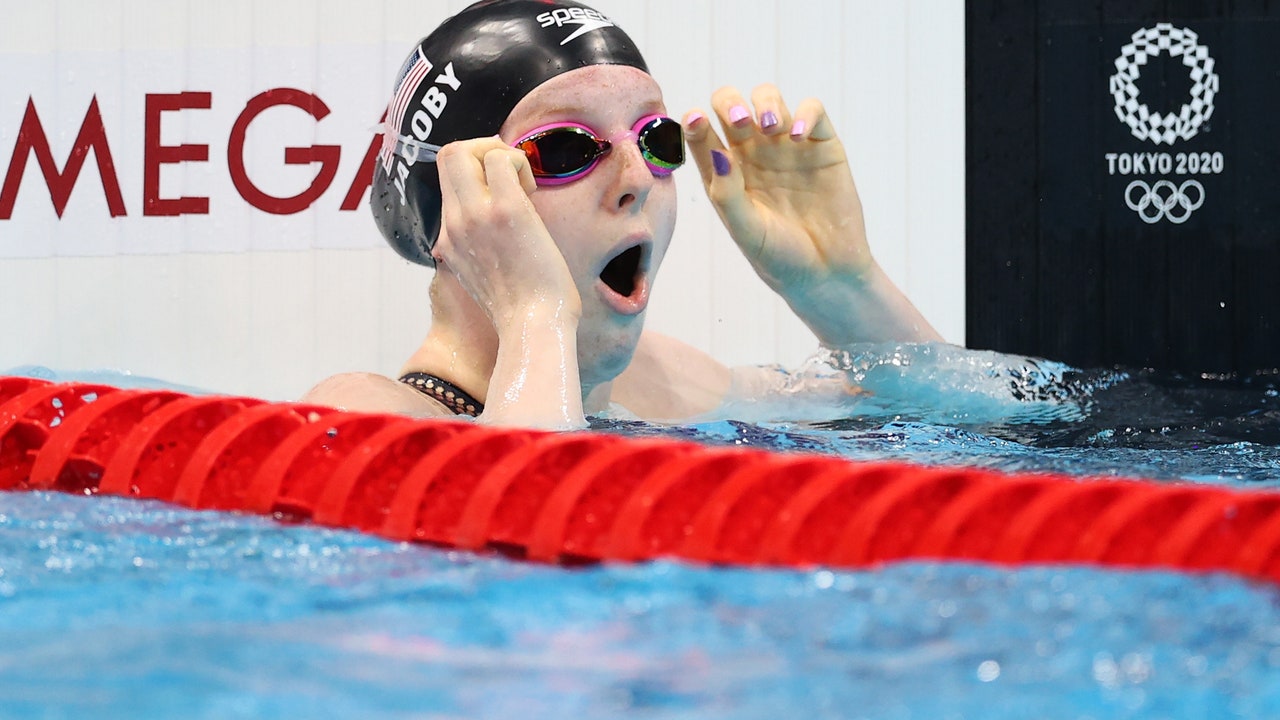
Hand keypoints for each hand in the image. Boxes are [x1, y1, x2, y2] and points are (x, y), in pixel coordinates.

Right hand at [434, 137, 586, 428]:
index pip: (447, 182)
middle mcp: (453, 224)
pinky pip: (500, 158)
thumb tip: (498, 226)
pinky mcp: (504, 210)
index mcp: (449, 240)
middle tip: (511, 176)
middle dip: (482, 150)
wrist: (533, 327)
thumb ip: (479, 249)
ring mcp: (474, 216)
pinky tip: (532, 192)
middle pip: (447, 155)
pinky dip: (519, 163)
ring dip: (501, 155)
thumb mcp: (484, 277)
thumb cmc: (524, 309)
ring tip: (523, 187)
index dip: (475, 172)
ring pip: (465, 150)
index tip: (503, 191)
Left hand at [685, 85, 941, 343]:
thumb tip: (717, 151)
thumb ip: (727, 192)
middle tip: (740, 122)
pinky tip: (798, 136)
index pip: (701, 134)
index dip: (695, 121)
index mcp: (725, 173)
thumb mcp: (745, 230)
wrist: (827, 274)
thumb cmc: (779, 257)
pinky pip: (813, 111)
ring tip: (770, 127)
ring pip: (768, 98)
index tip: (696, 121)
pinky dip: (805, 113)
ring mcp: (787, 146)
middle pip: (731, 105)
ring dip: (765, 102)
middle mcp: (752, 154)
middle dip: (730, 103)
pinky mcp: (822, 145)